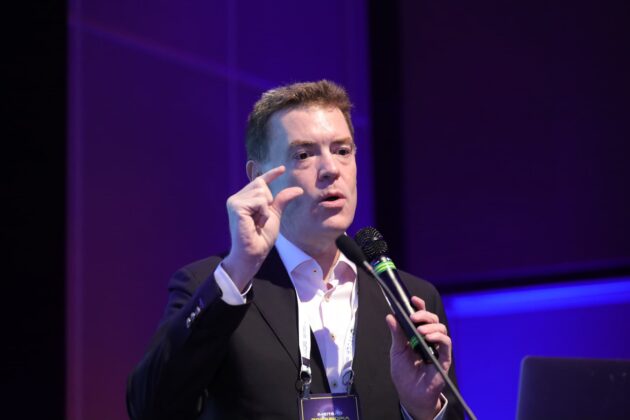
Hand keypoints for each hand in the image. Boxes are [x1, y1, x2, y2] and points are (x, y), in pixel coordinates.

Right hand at [222, 165, 302, 290]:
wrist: (253, 253)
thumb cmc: (261, 237)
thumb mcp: (274, 215)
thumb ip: (282, 200)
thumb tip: (298, 189)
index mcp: (244, 199)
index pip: (259, 182)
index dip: (271, 174)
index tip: (282, 169)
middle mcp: (237, 198)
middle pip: (261, 184)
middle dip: (268, 202)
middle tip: (261, 219)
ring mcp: (234, 201)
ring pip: (262, 192)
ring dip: (265, 209)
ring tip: (258, 222)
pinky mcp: (236, 206)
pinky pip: (259, 201)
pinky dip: (263, 213)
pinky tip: (256, 223)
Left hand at [386, 296, 451, 419]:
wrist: (410, 395)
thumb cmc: (404, 374)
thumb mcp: (396, 351)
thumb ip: (396, 334)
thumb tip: (391, 316)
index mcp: (417, 335)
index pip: (422, 317)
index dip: (420, 306)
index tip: (413, 300)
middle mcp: (429, 339)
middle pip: (433, 319)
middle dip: (424, 314)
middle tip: (413, 317)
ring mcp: (437, 348)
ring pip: (441, 328)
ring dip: (430, 326)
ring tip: (420, 331)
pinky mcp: (444, 358)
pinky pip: (446, 343)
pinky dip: (439, 337)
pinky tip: (429, 338)